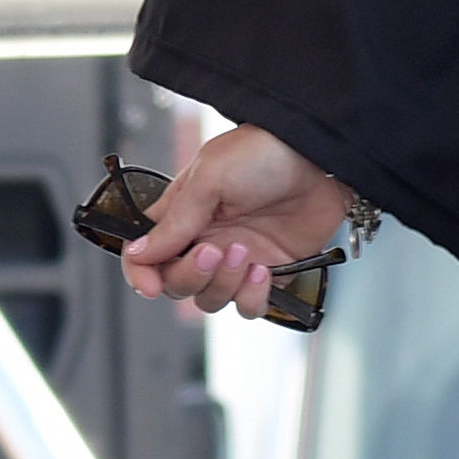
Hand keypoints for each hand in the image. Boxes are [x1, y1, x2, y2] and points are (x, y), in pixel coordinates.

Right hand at [111, 127, 357, 318]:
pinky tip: (264, 271)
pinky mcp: (269, 273)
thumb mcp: (210, 178)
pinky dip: (253, 297)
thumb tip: (139, 253)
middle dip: (191, 276)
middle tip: (214, 251)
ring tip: (246, 254)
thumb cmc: (263, 153)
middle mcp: (204, 240)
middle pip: (177, 284)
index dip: (141, 274)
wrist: (318, 157)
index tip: (151, 286)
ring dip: (224, 285)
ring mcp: (236, 259)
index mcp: (181, 215)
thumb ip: (175, 221)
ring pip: (211, 300)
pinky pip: (249, 306)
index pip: (145, 255)